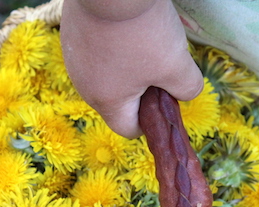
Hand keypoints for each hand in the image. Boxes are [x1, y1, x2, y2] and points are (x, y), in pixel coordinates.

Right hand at [60, 0, 203, 138]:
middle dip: (142, 90)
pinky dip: (114, 43)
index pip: (128, 128)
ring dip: (128, 65)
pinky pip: (98, 49)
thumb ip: (186, 88)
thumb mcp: (176, 65)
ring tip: (144, 40)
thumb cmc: (143, 31)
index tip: (165, 97)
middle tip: (160, 64)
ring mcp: (74, 57)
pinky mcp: (73, 32)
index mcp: (106, 101)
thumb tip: (185, 92)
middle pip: (118, 100)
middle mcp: (84, 84)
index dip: (151, 120)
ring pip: (108, 73)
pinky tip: (128, 25)